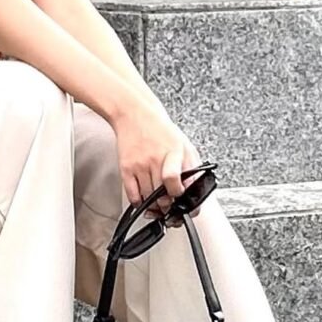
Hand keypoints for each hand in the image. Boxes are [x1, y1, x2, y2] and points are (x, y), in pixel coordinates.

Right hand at [111, 96, 203, 212]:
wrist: (134, 115)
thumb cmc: (160, 130)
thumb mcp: (184, 145)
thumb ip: (192, 167)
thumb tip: (195, 189)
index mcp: (173, 152)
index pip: (173, 179)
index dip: (178, 193)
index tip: (181, 197)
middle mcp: (155, 159)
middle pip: (161, 194)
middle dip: (168, 206)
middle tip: (171, 206)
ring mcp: (139, 165)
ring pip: (147, 198)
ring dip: (155, 206)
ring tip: (159, 203)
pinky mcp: (126, 168)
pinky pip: (132, 195)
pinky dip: (139, 203)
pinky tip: (144, 199)